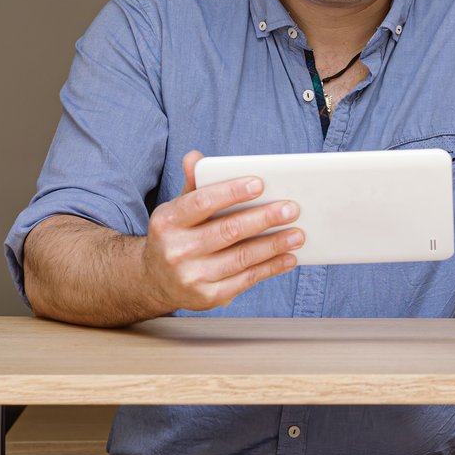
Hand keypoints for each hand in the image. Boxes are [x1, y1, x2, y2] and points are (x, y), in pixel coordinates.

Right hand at [141, 151, 302, 312]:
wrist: (157, 281)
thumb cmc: (176, 236)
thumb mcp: (176, 209)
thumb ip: (193, 185)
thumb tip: (195, 158)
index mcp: (168, 221)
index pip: (202, 202)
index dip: (232, 192)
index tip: (260, 183)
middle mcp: (176, 250)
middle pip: (228, 231)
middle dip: (264, 218)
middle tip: (291, 209)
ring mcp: (192, 277)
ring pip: (242, 257)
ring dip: (274, 244)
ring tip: (298, 233)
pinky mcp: (208, 297)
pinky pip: (246, 279)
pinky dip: (271, 268)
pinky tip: (288, 257)